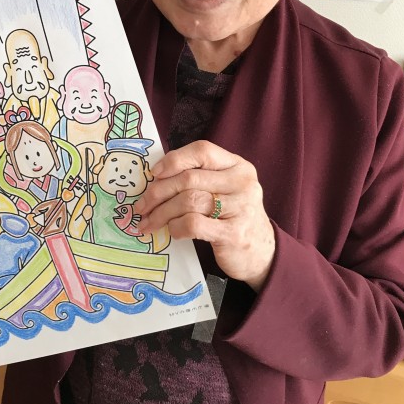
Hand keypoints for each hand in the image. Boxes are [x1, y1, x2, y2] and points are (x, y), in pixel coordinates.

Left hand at [134, 141, 274, 291]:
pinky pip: (193, 224)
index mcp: (237, 166)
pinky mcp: (233, 233)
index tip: (154, 173)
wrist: (262, 252)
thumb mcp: (225, 189)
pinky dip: (176, 227)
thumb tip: (155, 178)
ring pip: (188, 201)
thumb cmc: (233, 216)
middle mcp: (241, 182)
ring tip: (149, 222)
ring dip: (162, 212)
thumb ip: (200, 178)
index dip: (174, 160)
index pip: (202, 151)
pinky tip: (172, 231)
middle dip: (158, 192)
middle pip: (189, 178)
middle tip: (142, 205)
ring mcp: (240, 207)